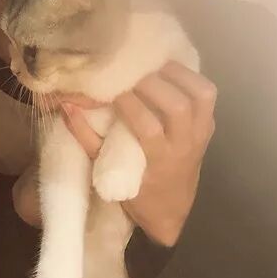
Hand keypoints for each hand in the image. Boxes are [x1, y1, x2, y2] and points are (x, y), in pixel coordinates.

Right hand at [61, 61, 216, 245]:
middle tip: (131, 73)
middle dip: (152, 84)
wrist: (171, 211)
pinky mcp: (208, 127)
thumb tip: (67, 106)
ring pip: (201, 95)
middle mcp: (185, 146)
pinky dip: (190, 79)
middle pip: (177, 106)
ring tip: (153, 66)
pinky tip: (169, 73)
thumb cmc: (137, 194)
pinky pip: (207, 95)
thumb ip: (86, 138)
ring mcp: (201, 135)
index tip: (110, 90)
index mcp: (160, 161)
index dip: (128, 102)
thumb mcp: (108, 172)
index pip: (147, 125)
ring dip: (178, 75)